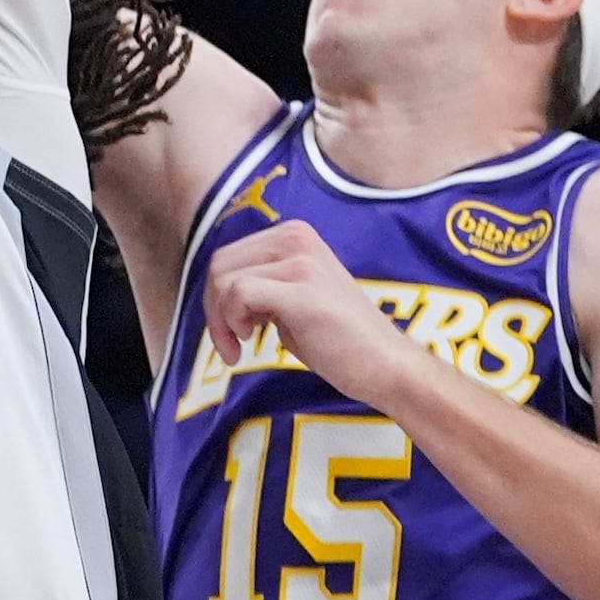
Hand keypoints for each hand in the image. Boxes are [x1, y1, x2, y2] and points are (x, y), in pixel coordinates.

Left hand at [204, 220, 411, 406]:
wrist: (385, 363)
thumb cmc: (338, 339)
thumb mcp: (292, 298)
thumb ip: (260, 286)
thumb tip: (217, 289)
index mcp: (295, 235)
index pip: (228, 256)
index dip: (217, 296)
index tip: (232, 329)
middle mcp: (297, 238)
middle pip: (220, 265)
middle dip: (213, 308)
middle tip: (231, 342)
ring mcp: (301, 260)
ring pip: (224, 280)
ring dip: (220, 321)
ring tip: (242, 346)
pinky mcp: (302, 288)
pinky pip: (238, 294)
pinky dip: (230, 324)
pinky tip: (248, 345)